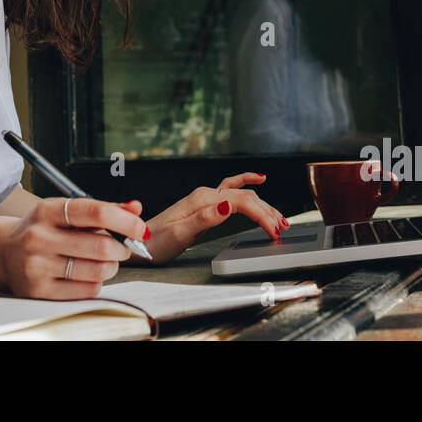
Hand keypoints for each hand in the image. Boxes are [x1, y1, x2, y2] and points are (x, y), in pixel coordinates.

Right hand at [0, 197, 147, 299]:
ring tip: (104, 261)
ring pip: (99, 271)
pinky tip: (86, 273)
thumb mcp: (64, 211)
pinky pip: (88, 289)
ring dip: (112, 266)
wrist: (3, 252)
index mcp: (48, 211)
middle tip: (123, 247)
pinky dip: (96, 282)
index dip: (125, 221)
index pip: (96, 212)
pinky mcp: (40, 291)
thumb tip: (135, 207)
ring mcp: (38, 266)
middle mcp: (40, 237)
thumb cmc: (42, 230)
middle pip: (102, 247)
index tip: (140, 228)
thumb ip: (101, 209)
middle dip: (122, 248)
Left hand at [140, 173, 285, 263]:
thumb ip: (205, 218)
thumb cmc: (156, 242)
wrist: (138, 242)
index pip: (241, 201)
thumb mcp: (179, 234)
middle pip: (245, 196)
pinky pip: (231, 189)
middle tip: (283, 229)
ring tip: (280, 218)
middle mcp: (205, 194)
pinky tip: (258, 180)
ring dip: (262, 204)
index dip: (261, 215)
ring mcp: (205, 198)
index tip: (274, 231)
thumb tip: (228, 206)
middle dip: (267, 211)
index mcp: (202, 199)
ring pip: (241, 193)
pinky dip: (246, 184)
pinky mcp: (204, 204)